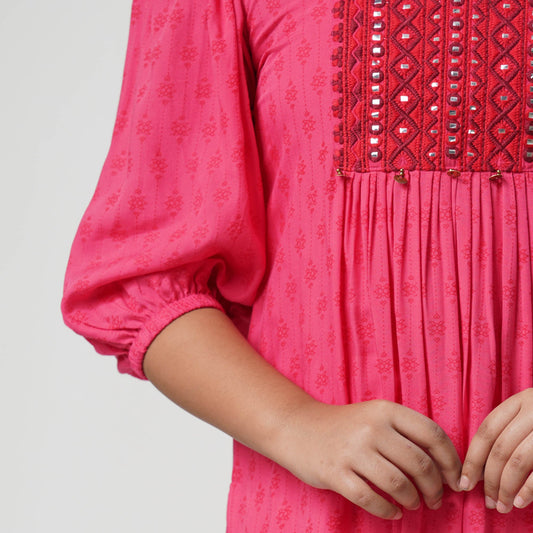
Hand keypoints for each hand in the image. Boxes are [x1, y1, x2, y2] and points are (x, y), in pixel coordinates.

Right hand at [277, 399, 462, 519]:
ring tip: (413, 504)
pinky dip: (389, 512)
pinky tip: (393, 512)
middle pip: (419, 463)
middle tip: (435, 498)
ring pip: (399, 484)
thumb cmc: (345, 426)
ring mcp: (352, 451)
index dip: (450, 461)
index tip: (454, 479)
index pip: (432, 434)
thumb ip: (406, 433)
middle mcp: (371, 428)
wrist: (298, 427)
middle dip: (434, 488)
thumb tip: (445, 469)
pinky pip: (372, 500)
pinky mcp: (336, 474)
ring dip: (413, 500)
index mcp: (385, 410)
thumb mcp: (375, 416)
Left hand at [460, 388, 532, 512]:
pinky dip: (529, 488)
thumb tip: (479, 468)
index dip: (473, 458)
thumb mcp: (531, 414)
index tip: (464, 481)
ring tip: (502, 506)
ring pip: (517, 460)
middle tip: (487, 501)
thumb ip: (509, 432)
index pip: (486, 431)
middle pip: (500, 448)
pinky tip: (521, 502)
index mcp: (521, 401)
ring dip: (506, 487)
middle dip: (489, 479)